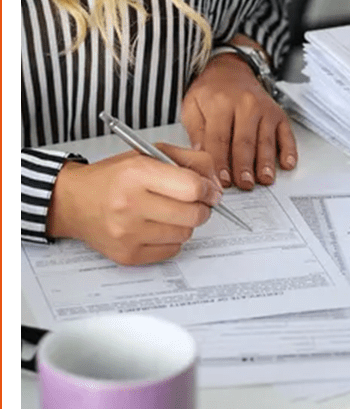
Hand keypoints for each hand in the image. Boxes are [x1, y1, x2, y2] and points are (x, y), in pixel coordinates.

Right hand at [46, 144, 221, 264]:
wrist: (75, 201)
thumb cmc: (115, 176)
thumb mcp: (151, 153)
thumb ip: (191, 161)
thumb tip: (216, 185)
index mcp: (137, 173)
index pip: (192, 187)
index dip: (208, 189)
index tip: (209, 190)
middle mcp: (130, 204)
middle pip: (193, 214)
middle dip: (202, 208)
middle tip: (195, 202)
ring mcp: (128, 233)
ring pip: (185, 234)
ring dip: (185, 223)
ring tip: (169, 212)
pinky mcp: (127, 255)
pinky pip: (172, 251)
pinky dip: (172, 239)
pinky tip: (158, 227)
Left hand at [181, 50, 297, 190]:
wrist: (230, 70)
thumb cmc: (211, 92)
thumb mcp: (192, 106)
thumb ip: (195, 132)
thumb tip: (201, 157)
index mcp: (220, 103)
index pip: (219, 138)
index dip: (220, 162)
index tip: (221, 180)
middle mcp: (246, 105)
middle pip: (245, 141)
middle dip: (244, 166)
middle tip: (244, 185)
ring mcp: (265, 110)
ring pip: (265, 140)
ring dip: (266, 162)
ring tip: (265, 179)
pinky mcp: (278, 114)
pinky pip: (286, 133)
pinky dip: (288, 149)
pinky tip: (287, 163)